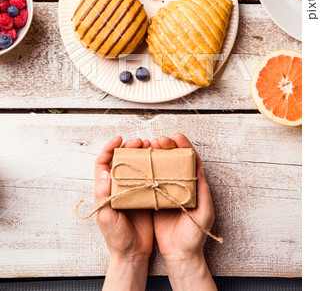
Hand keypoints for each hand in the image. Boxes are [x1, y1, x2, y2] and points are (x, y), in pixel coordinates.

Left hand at [94, 136, 153, 290]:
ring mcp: (132, 190)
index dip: (109, 148)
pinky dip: (152, 166)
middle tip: (141, 142)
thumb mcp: (106, 217)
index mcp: (105, 189)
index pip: (103, 162)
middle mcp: (118, 187)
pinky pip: (147, 176)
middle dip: (129, 147)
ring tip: (151, 148)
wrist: (132, 253)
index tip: (119, 139)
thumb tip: (104, 172)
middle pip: (121, 160)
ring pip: (135, 165)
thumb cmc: (116, 238)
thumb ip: (103, 196)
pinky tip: (160, 162)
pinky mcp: (144, 195)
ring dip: (142, 154)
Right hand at [151, 133, 216, 290]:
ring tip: (149, 146)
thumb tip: (200, 170)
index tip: (176, 136)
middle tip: (159, 141)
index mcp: (194, 185)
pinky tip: (139, 162)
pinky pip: (150, 179)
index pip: (190, 160)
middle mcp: (180, 184)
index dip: (184, 146)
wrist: (179, 255)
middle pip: (175, 159)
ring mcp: (167, 190)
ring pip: (162, 166)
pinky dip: (146, 168)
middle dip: (168, 146)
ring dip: (156, 154)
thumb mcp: (204, 213)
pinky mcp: (155, 198)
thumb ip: (203, 193)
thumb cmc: (194, 236)